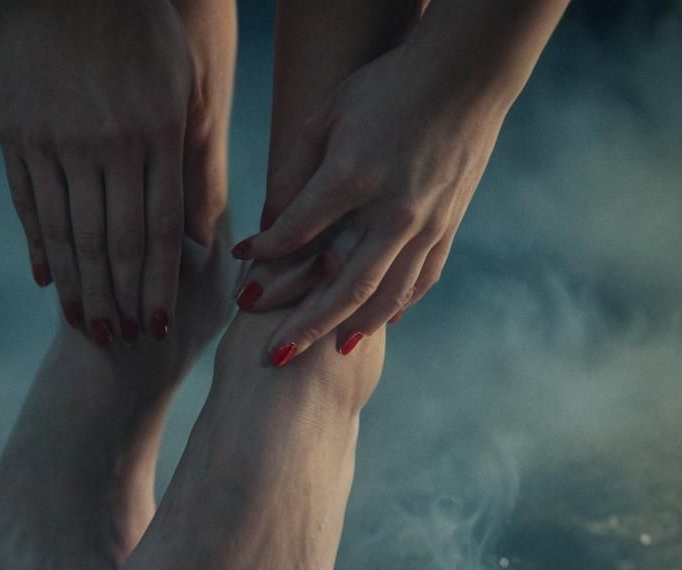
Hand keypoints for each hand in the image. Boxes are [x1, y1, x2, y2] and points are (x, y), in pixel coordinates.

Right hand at [0, 0, 193, 345]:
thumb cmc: (143, 33)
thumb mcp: (185, 88)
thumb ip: (196, 164)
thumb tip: (204, 238)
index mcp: (156, 135)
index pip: (159, 231)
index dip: (157, 286)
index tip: (155, 326)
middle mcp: (107, 144)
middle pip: (114, 244)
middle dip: (119, 300)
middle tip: (121, 340)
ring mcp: (56, 141)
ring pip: (70, 234)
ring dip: (80, 287)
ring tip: (87, 325)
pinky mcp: (16, 134)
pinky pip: (29, 206)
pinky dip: (40, 248)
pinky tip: (49, 281)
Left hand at [232, 38, 510, 363]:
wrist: (469, 71)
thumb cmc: (387, 86)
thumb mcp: (329, 114)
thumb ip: (295, 171)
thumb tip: (269, 225)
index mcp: (355, 174)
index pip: (298, 231)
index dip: (265, 256)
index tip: (241, 279)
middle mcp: (392, 208)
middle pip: (342, 283)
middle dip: (305, 324)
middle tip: (276, 356)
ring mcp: (425, 222)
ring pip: (386, 293)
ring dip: (353, 327)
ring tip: (328, 352)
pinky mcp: (448, 226)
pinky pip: (420, 279)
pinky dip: (396, 305)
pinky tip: (374, 323)